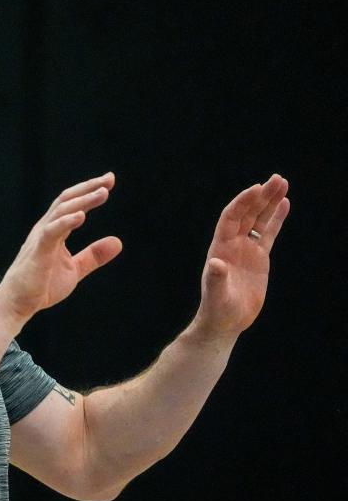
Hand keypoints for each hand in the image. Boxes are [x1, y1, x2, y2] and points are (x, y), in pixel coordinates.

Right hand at [0, 172, 122, 322]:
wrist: (17, 304)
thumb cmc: (40, 286)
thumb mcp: (74, 269)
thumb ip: (94, 255)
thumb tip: (117, 242)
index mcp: (53, 231)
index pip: (71, 204)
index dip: (89, 191)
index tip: (109, 182)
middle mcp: (45, 228)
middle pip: (66, 200)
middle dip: (88, 187)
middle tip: (109, 179)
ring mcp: (40, 238)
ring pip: (61, 211)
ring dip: (83, 200)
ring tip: (102, 193)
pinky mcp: (38, 251)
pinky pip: (52, 231)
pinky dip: (66, 221)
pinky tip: (82, 216)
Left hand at [193, 174, 289, 338]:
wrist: (225, 321)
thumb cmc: (217, 309)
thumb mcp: (216, 294)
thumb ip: (216, 278)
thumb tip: (216, 263)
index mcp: (220, 247)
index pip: (231, 218)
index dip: (242, 203)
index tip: (256, 188)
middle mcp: (232, 244)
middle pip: (247, 214)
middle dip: (261, 196)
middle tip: (277, 179)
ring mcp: (246, 249)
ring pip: (259, 220)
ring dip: (269, 202)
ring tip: (282, 183)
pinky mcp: (259, 258)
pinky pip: (268, 234)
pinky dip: (276, 219)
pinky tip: (284, 203)